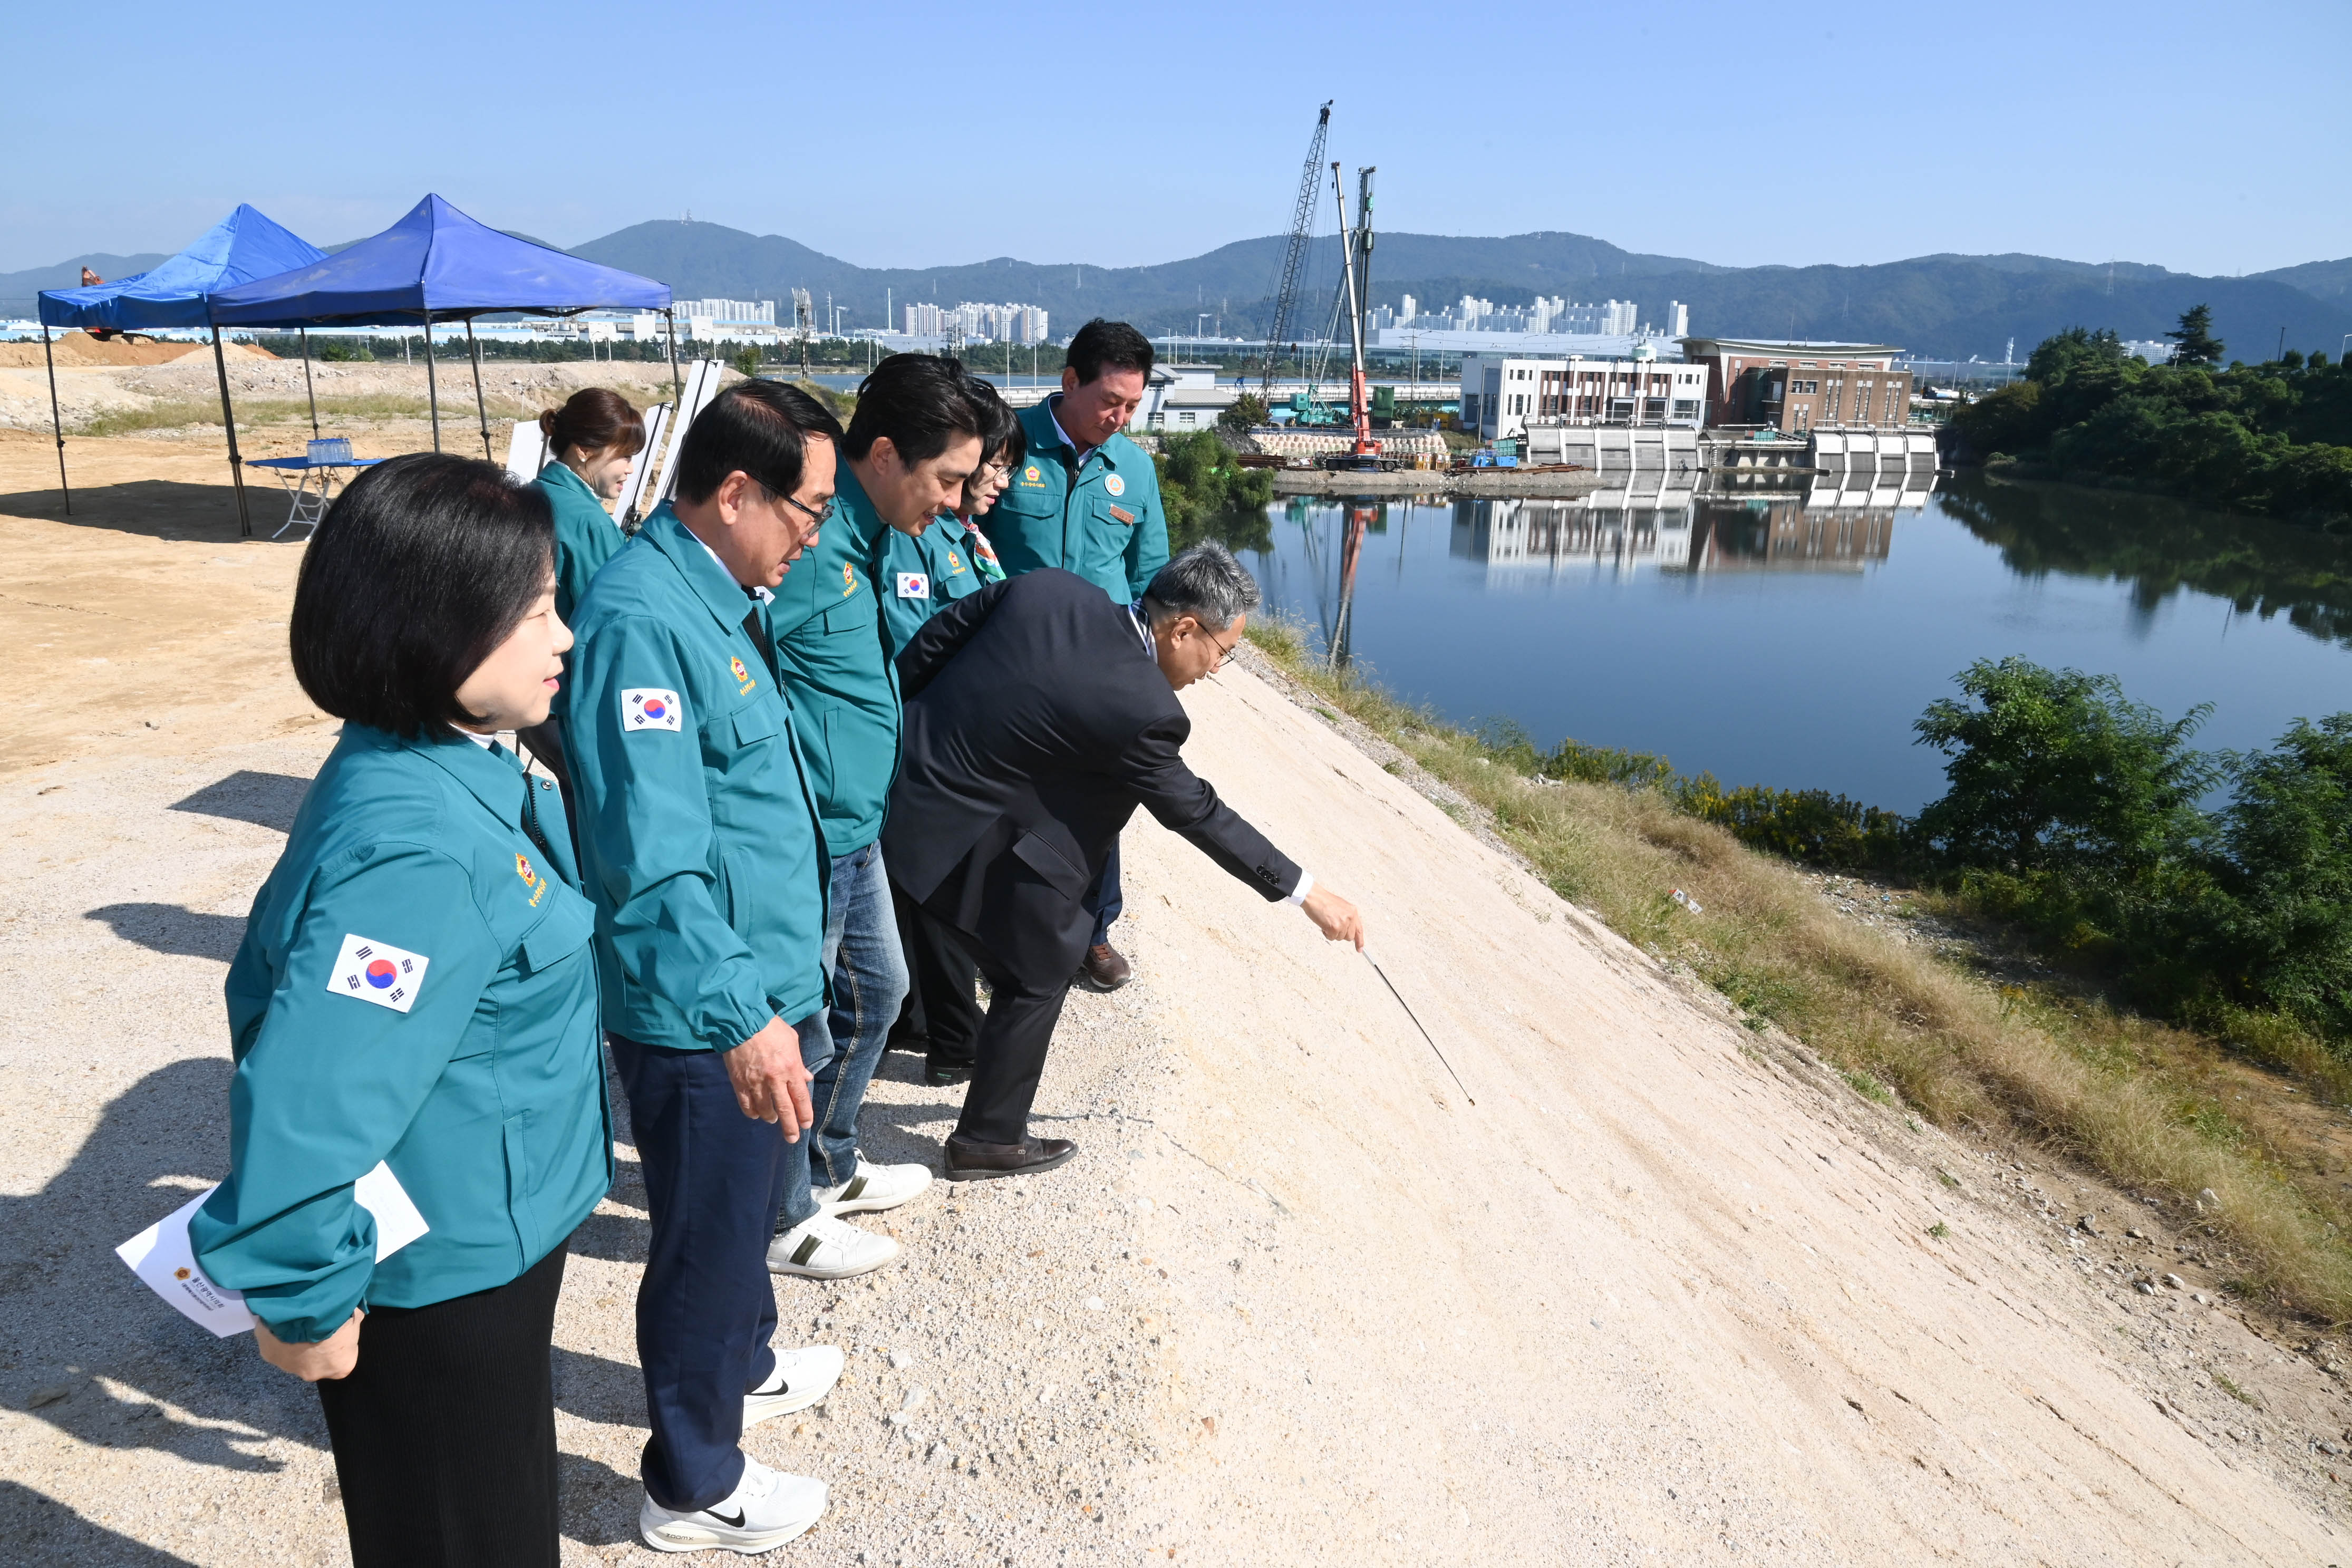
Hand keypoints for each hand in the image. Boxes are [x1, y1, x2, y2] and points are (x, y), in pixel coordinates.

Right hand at [255, 1309, 362, 1381]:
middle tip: (314, 1325)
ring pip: (293, 1355)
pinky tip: (282, 1320)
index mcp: (340, 1367)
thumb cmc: (336, 1314)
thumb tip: (353, 1314)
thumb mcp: (355, 1315)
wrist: (304, 1310)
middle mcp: (314, 1374)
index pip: (343, 1359)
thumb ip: (354, 1321)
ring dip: (294, 1342)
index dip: (339, 1343)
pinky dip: (277, 1335)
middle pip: (316, 1361)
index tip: (337, 1330)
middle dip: (315, 1345)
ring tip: (297, 1321)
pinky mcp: (269, 1356)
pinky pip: (275, 1345)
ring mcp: (290, 1367)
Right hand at [724, 1016, 813, 1136]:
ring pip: (764, 1109)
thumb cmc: (770, 1027)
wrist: (742, 1022)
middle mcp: (774, 1079)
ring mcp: (756, 1082)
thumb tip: (806, 1078)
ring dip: (770, 1117)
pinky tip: (756, 1114)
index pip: (800, 1097)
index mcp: (790, 1068)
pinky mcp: (739, 1083)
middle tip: (792, 1138)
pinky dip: (752, 1112)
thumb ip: (799, 1063)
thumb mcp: (792, 1041)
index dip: (804, 1113)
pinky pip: (746, 1104)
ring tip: (773, 1119)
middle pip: (784, 1109)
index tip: (805, 1124)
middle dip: (789, 1127)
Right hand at [1301, 885, 1364, 949]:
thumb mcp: (1341, 907)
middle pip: (1349, 937)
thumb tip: (1349, 931)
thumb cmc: (1324, 901)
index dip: (1360, 941)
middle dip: (1341, 935)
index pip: (1359, 930)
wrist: (1314, 897)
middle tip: (1333, 926)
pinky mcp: (1334, 927)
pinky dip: (1326, 933)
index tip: (1359, 949)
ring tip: (1327, 922)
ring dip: (1332, 933)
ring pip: (1340, 938)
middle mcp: (1350, 917)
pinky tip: (1323, 924)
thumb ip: (1347, 918)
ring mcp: (1343, 923)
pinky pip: (1332, 937)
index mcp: (1353, 911)